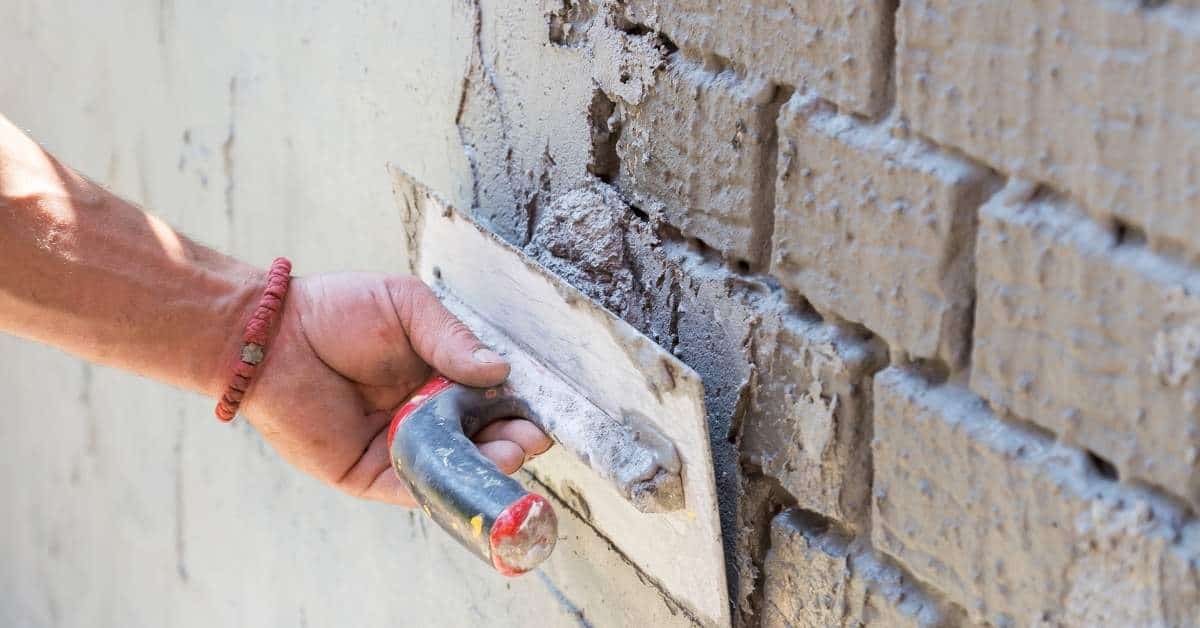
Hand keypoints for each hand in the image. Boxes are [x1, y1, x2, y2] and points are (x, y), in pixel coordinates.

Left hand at [240, 273, 551, 505]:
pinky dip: (442, 489)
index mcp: (438, 378)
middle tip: (528, 438)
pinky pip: (411, 489)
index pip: (489, 401)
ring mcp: (397, 448)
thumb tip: (501, 370)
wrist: (273, 335)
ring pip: (451, 469)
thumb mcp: (408, 308)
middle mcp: (423, 417)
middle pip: (478, 440)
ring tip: (509, 455)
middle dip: (509, 442)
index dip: (516, 409)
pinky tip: (469, 477)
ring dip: (484, 467)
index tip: (537, 412)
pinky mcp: (367, 474)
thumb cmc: (338, 311)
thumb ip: (453, 340)